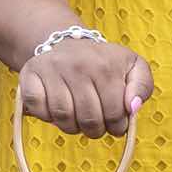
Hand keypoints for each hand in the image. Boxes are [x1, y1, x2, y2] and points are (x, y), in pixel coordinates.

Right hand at [18, 28, 151, 135]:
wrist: (66, 41)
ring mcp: (51, 69)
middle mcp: (77, 65)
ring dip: (72, 127)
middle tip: (96, 125)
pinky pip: (38, 108)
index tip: (115, 123)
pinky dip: (46, 116)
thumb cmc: (104, 62)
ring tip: (78, 119)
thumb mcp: (133, 66)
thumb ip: (143, 86)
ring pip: (63, 117)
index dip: (117, 126)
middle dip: (95, 130)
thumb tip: (132, 107)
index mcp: (105, 66)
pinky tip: (56, 110)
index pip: (114, 112)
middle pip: (88, 119)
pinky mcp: (29, 74)